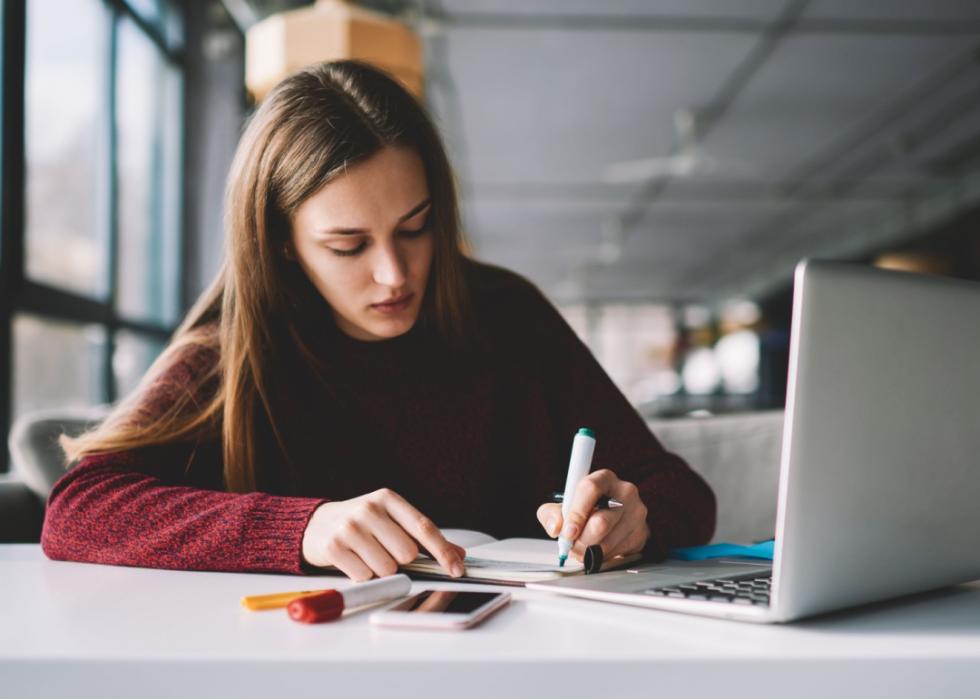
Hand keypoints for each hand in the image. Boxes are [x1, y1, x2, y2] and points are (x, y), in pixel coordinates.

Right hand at [302, 488, 465, 580]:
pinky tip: (354, 561)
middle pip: (406, 553)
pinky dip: (364, 576)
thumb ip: (423, 537)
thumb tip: (458, 554)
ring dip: (381, 571)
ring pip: (386, 568)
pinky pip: (364, 576)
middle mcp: (369, 509)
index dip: (443, 551)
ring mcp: (350, 527)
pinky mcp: (334, 547)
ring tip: (367, 556)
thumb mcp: (392, 521)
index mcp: (388, 499)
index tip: (457, 569)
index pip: (424, 527)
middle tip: (386, 552)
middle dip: (402, 562)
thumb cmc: (362, 524)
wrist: (316, 524)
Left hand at [536, 469, 649, 561]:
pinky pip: (618, 552)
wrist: (608, 519)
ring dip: (589, 552)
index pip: (590, 489)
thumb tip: (556, 527)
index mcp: (604, 478)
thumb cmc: (584, 509)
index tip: (567, 532)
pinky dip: (602, 556)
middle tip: (571, 546)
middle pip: (601, 522)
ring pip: (608, 542)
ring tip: (581, 548)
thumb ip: (551, 514)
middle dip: (581, 540)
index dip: (576, 514)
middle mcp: (625, 491)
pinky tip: (597, 549)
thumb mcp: (561, 506)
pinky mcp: (642, 533)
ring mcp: (637, 512)